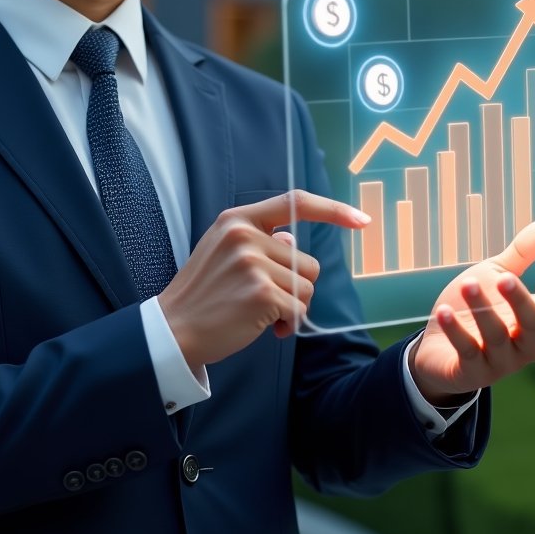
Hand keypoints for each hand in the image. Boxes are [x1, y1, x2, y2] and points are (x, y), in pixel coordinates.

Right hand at [158, 190, 368, 368]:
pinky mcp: (262, 294)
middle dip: (293, 286)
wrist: (174, 330)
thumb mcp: (221, 251)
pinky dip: (286, 324)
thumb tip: (293, 239)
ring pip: (305, 288)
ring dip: (290, 307)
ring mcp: (253, 264)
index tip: (360, 219)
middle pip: (305, 261)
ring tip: (258, 313)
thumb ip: (258, 240)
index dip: (332, 210)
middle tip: (259, 299)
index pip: (294, 203)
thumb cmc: (203, 294)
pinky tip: (262, 327)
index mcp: (236, 219)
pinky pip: (298, 310)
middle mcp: (245, 236)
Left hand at [409, 218, 534, 403]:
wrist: (437, 348)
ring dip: (482, 309)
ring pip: (496, 336)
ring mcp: (498, 362)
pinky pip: (466, 351)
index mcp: (534, 324)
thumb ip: (522, 256)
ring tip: (467, 283)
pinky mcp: (471, 372)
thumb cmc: (475, 310)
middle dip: (519, 301)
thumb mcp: (497, 277)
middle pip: (532, 325)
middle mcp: (523, 346)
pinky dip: (455, 331)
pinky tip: (442, 312)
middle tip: (506, 278)